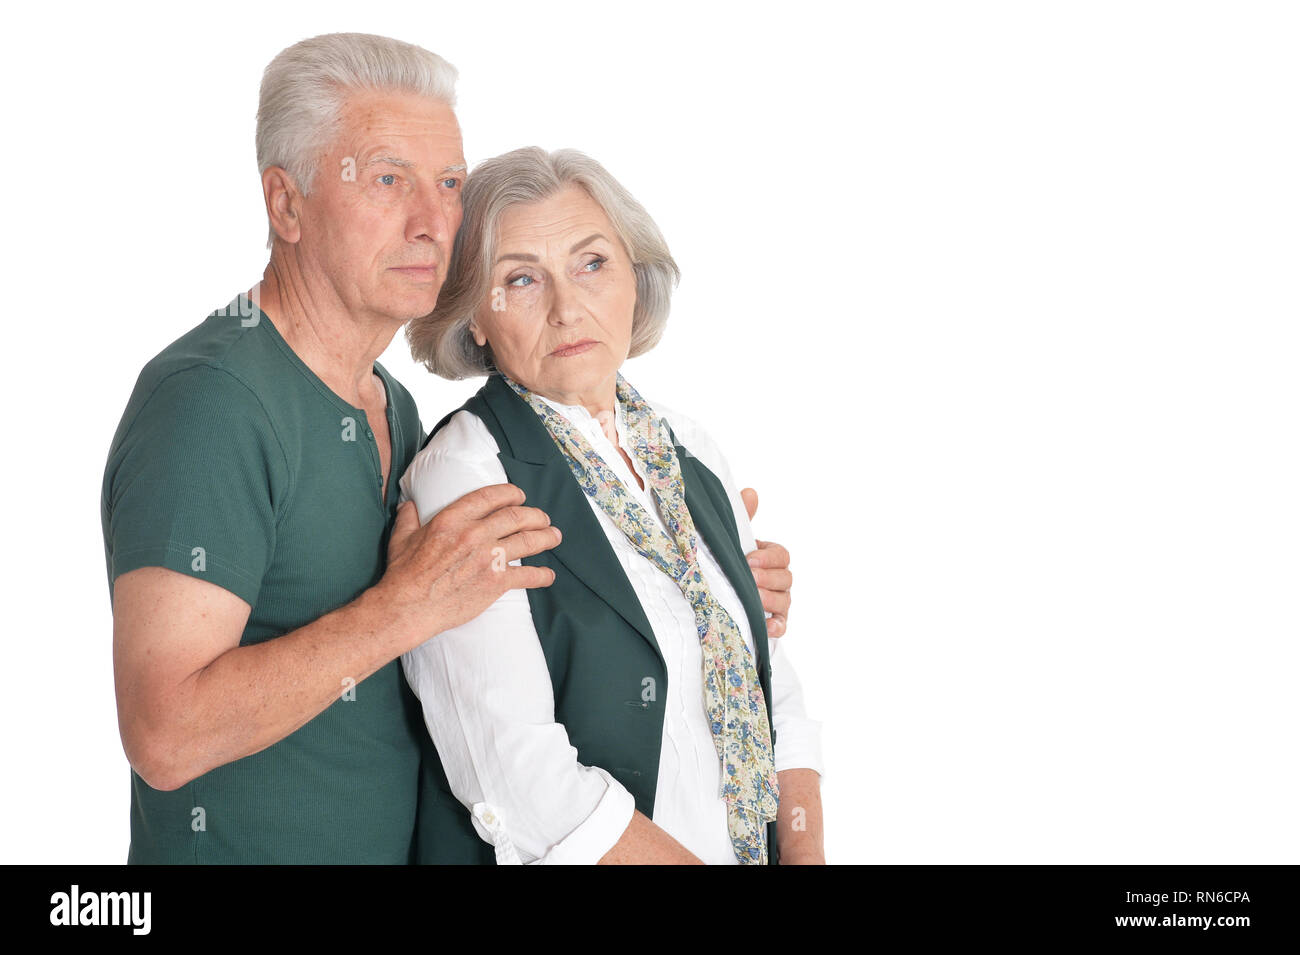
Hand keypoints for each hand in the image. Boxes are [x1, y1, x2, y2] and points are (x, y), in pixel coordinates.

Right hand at [381, 484, 559, 642]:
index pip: (490, 496)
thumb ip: (408, 518)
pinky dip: (542, 575)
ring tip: (554, 536)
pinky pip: (527, 576)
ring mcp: (488, 558)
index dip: (510, 493)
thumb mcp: (401, 538)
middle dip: (535, 515)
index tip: (520, 495)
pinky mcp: (495, 582)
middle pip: (516, 516)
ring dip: (546, 537)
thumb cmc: (403, 574)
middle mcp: (474, 534)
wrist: (408, 607)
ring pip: (528, 541)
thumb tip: (409, 505)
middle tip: (543, 518)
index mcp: (452, 519)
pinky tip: (548, 575)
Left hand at [740, 488, 791, 638]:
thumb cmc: (726, 560)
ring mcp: (777, 601)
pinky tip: (767, 626)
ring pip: (784, 601)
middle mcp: (778, 579)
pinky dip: (777, 626)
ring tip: (753, 599)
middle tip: (750, 578)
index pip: (782, 555)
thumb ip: (742, 518)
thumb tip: (750, 492)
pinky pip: (782, 625)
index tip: (749, 559)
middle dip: (768, 578)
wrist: (710, 590)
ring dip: (769, 600)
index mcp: (769, 557)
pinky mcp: (772, 622)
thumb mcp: (731, 539)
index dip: (768, 557)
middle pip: (786, 578)